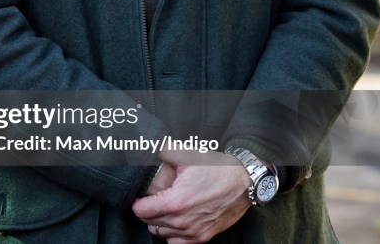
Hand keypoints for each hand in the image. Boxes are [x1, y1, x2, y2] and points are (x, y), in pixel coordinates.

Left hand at [132, 150, 250, 242]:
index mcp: (176, 201)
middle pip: (150, 223)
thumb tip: (146, 145)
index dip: (137, 202)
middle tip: (152, 199)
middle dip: (147, 211)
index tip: (139, 196)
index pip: (142, 211)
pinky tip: (174, 219)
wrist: (242, 182)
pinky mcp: (203, 237)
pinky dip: (172, 233)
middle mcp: (183, 221)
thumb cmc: (215, 168)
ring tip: (163, 208)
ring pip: (162, 233)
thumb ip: (162, 150)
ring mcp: (194, 232)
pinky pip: (177, 242)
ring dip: (158, 222)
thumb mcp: (185, 154)